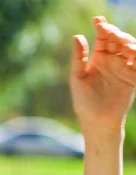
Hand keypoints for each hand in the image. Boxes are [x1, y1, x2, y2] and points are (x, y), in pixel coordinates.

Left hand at [70, 16, 135, 142]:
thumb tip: (77, 36)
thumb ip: (78, 57)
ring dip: (127, 42)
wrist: (96, 121)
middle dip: (115, 33)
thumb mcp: (77, 77)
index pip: (103, 38)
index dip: (102, 27)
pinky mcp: (133, 78)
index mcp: (99, 59)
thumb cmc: (83, 101)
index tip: (97, 20)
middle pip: (118, 40)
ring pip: (130, 48)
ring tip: (121, 43)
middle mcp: (113, 61)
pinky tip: (130, 52)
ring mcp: (124, 68)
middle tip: (109, 32)